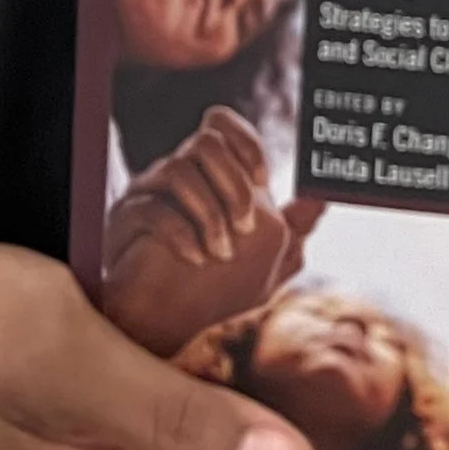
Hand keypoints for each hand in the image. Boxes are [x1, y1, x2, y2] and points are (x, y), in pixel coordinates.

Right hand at [102, 106, 322, 357]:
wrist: (160, 325)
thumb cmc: (211, 291)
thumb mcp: (263, 262)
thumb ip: (293, 228)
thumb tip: (323, 199)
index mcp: (206, 177)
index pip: (220, 124)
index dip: (246, 143)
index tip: (263, 180)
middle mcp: (175, 176)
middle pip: (206, 142)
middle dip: (234, 187)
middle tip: (246, 229)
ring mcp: (146, 195)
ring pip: (178, 169)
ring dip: (209, 215)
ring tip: (221, 254)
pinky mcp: (125, 221)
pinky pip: (153, 210)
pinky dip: (182, 235)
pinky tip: (198, 260)